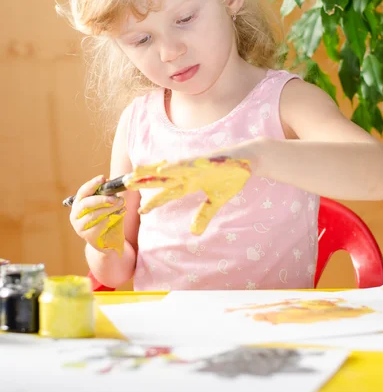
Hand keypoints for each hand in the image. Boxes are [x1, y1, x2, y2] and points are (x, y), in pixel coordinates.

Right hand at [70, 175, 125, 254]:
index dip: (92, 184)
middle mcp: (75, 214)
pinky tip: (119, 215)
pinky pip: (98, 227)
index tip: (103, 178)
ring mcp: (79, 226)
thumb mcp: (109, 205)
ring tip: (121, 205)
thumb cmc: (109, 219)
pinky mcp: (87, 236)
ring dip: (108, 209)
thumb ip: (109, 196)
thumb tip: (112, 184)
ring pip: (92, 215)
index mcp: (79, 203)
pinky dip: (110, 220)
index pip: (83, 191)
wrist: (110, 240)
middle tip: (115, 198)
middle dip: (102, 199)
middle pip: (86, 204)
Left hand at [124, 150, 252, 234]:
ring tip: (135, 174)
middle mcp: (188, 174)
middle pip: (161, 179)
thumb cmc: (232, 176)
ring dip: (151, 171)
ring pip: (169, 169)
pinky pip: (187, 163)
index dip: (153, 202)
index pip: (167, 194)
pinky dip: (176, 166)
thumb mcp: (217, 201)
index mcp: (190, 183)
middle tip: (124, 184)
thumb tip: (194, 232)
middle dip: (143, 182)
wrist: (250, 160)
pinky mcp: (204, 159)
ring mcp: (195, 165)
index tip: (139, 212)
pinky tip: (163, 168)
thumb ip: (204, 214)